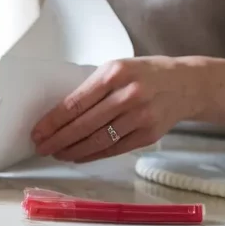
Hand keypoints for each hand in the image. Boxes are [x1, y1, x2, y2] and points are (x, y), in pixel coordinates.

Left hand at [31, 57, 204, 162]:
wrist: (187, 84)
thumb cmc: (144, 74)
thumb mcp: (118, 69)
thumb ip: (92, 88)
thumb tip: (58, 114)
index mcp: (115, 73)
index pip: (76, 102)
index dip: (53, 121)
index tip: (37, 131)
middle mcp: (129, 95)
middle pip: (84, 124)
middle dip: (58, 139)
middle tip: (41, 147)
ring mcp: (141, 116)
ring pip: (98, 140)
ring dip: (73, 150)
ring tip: (56, 154)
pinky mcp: (149, 134)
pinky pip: (114, 149)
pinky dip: (93, 155)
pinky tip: (78, 156)